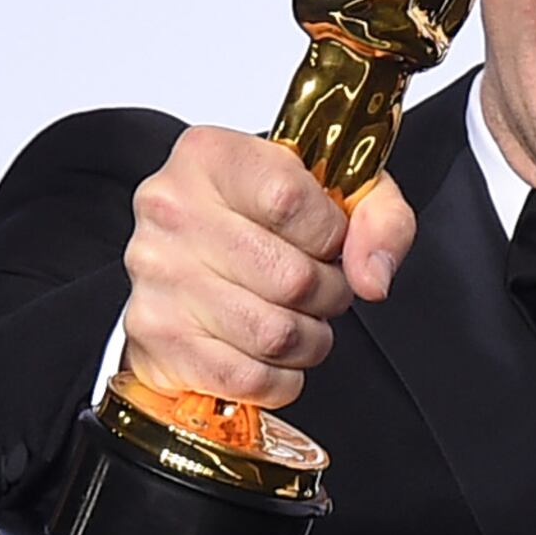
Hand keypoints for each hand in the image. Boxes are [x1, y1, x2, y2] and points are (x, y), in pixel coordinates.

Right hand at [117, 128, 415, 409]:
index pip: (289, 200)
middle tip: (319, 287)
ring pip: (275, 335)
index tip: (331, 241)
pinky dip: (278, 377)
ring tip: (297, 318)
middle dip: (329, 294)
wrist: (189, 257)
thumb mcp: (337, 192)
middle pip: (292, 279)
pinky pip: (248, 378)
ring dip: (308, 339)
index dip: (331, 235)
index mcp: (211, 156)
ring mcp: (157, 276)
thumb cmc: (263, 221)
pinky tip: (270, 353)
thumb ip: (379, 217)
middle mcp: (172, 210)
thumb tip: (372, 278)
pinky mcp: (156, 336)